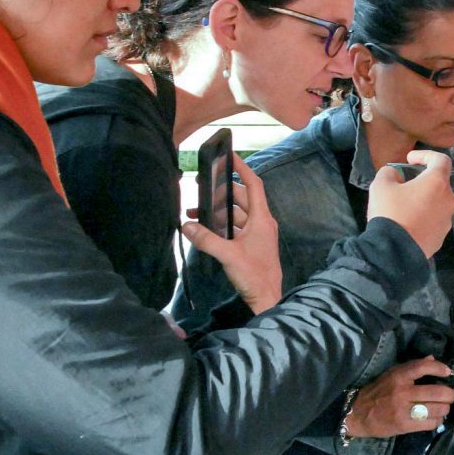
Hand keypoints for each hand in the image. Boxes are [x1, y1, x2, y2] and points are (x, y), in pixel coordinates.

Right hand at [181, 155, 282, 313]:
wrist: (266, 298)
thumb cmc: (254, 276)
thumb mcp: (228, 255)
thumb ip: (206, 239)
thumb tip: (186, 225)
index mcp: (262, 219)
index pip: (253, 185)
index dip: (242, 169)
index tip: (230, 156)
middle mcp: (262, 223)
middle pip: (241, 198)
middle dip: (221, 192)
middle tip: (200, 185)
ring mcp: (257, 234)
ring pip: (236, 214)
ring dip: (218, 211)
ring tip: (194, 210)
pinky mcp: (252, 245)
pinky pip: (235, 228)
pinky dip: (221, 225)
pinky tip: (204, 228)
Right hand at [342, 357, 453, 437]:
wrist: (357, 414)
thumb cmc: (377, 392)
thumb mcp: (391, 375)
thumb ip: (412, 367)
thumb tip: (432, 358)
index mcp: (398, 376)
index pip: (423, 367)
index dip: (439, 368)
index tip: (448, 372)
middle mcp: (402, 392)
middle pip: (437, 392)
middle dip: (449, 395)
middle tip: (449, 396)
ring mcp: (403, 410)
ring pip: (437, 409)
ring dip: (445, 409)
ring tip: (443, 408)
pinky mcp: (404, 425)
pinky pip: (430, 423)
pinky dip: (437, 421)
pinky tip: (435, 418)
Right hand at [367, 150, 453, 258]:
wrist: (394, 252)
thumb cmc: (390, 212)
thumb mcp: (381, 185)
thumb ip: (390, 173)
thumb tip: (396, 175)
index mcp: (437, 183)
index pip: (441, 160)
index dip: (425, 155)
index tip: (409, 159)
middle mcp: (449, 200)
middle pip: (439, 183)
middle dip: (422, 180)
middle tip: (403, 184)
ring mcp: (447, 220)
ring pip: (437, 203)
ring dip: (423, 200)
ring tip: (404, 206)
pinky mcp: (442, 237)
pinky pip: (434, 220)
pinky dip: (424, 217)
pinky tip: (408, 223)